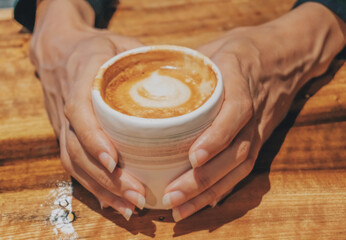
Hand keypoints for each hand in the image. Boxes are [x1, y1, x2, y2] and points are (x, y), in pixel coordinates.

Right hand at [31, 0, 145, 219]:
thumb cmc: (98, 46)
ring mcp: (64, 125)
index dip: (94, 138)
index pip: (80, 112)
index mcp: (81, 78)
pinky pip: (75, 165)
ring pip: (74, 163)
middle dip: (106, 178)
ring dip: (101, 189)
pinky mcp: (67, 136)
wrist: (60, 49)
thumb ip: (149, 61)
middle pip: (77, 149)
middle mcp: (66, 106)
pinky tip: (114, 202)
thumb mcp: (123, 44)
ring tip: (130, 207)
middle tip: (137, 196)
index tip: (115, 161)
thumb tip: (187, 80)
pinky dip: (94, 186)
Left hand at [162, 2, 345, 220]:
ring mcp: (260, 129)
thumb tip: (149, 79)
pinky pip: (245, 168)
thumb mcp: (218, 46)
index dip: (217, 137)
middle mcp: (255, 112)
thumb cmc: (246, 49)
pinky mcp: (260, 139)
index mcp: (243, 81)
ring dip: (211, 191)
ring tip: (181, 209)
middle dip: (205, 178)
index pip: (236, 113)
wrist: (287, 56)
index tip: (194, 158)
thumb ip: (189, 64)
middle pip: (236, 151)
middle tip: (172, 195)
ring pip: (240, 166)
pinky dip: (224, 188)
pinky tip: (203, 203)